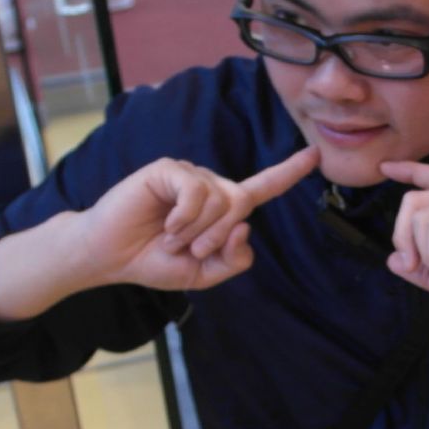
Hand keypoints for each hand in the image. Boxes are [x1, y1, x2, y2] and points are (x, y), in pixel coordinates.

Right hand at [76, 146, 318, 292]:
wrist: (112, 257)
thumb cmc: (155, 261)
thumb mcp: (205, 274)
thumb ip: (234, 260)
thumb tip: (245, 227)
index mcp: (222, 207)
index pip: (263, 187)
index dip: (289, 172)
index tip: (316, 154)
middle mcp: (210, 186)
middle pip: (242, 203)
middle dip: (219, 236)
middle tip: (192, 250)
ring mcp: (189, 175)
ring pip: (220, 200)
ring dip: (197, 231)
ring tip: (171, 238)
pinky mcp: (167, 170)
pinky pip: (196, 192)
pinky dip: (184, 218)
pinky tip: (166, 225)